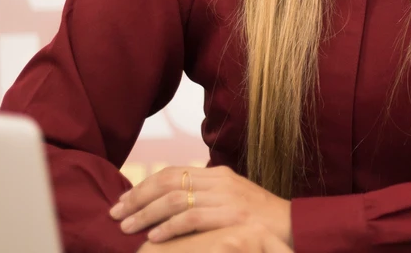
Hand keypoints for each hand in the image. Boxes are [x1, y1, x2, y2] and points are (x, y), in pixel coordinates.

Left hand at [111, 166, 291, 246]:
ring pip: (175, 199)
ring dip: (146, 214)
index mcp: (218, 174)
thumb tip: (171, 204)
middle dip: (137, 198)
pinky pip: (192, 217)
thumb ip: (206, 197)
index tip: (123, 200)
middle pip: (167, 182)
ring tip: (127, 228)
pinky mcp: (233, 215)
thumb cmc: (261, 220)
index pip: (172, 172)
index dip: (143, 186)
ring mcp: (227, 197)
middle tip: (116, 214)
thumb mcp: (232, 200)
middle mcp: (220, 180)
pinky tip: (154, 238)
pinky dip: (169, 227)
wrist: (294, 227)